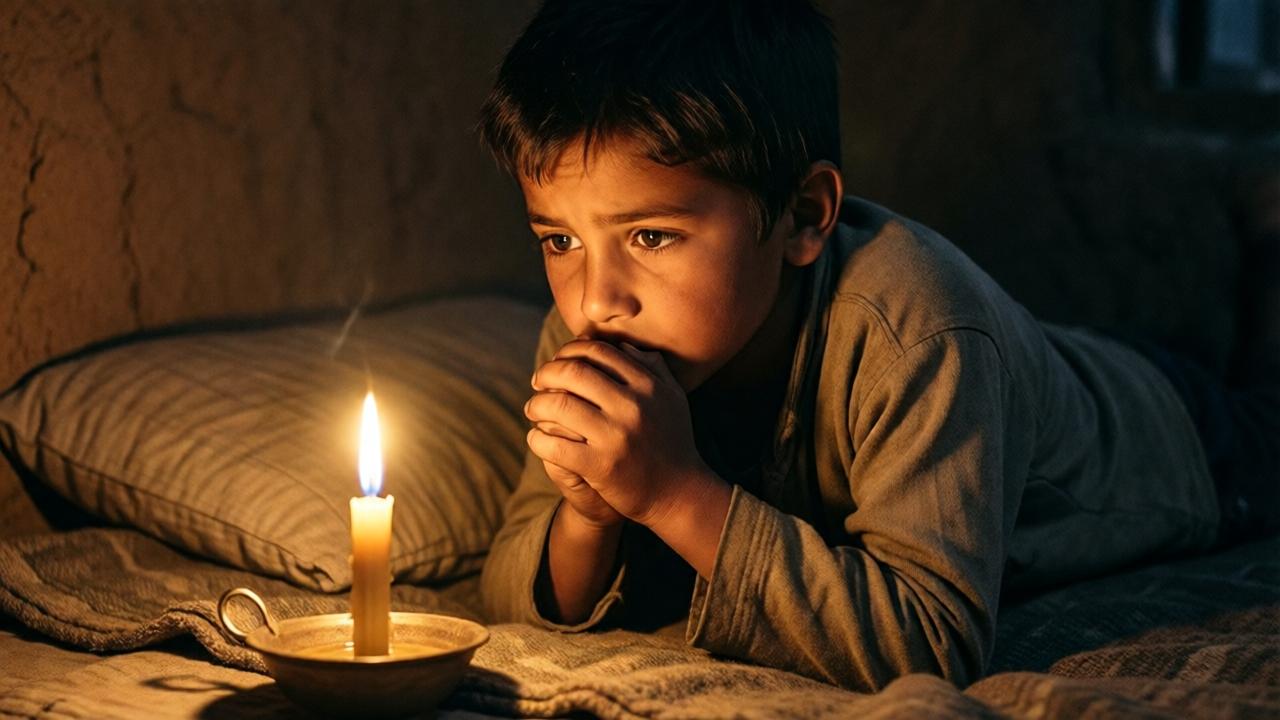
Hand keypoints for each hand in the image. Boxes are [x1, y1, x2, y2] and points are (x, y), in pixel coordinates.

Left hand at [523, 338, 709, 527]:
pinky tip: (536, 438)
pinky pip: (554, 445)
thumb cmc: (672, 442)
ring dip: (536, 405)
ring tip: (532, 409)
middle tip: (537, 382)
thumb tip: (622, 345)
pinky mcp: (600, 466)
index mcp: (647, 385)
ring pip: (557, 406)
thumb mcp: (672, 398)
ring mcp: (616, 436)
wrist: (678, 493)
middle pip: (573, 372)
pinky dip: (537, 439)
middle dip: (546, 373)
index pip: (597, 352)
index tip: (558, 362)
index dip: (569, 351)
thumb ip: (652, 367)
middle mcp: (632, 406)